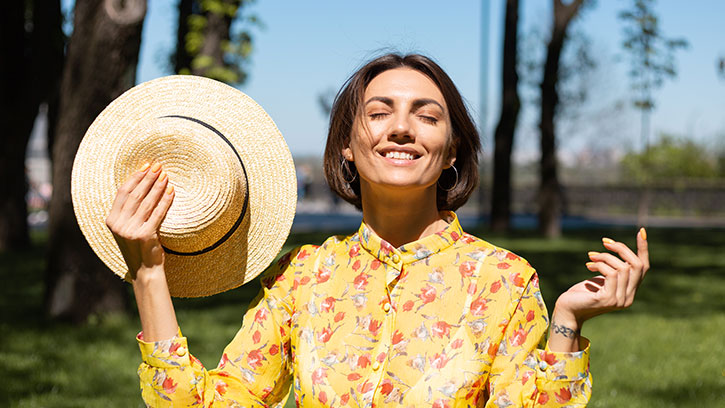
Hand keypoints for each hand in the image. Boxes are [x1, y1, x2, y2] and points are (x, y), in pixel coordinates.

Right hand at [105, 162, 174, 280]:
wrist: (145, 270)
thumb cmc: (138, 246)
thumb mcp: (126, 227)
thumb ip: (128, 211)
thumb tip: (141, 184)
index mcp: (111, 220)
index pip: (123, 193)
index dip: (135, 178)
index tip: (146, 166)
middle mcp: (118, 225)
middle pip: (135, 195)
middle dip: (148, 178)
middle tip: (158, 166)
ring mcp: (130, 230)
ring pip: (146, 202)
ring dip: (157, 186)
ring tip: (165, 175)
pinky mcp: (145, 235)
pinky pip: (158, 213)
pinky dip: (165, 200)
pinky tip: (172, 191)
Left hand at [554, 229, 649, 328]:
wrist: (567, 311)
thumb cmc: (581, 294)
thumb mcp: (600, 279)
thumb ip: (612, 270)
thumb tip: (616, 249)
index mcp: (629, 292)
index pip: (644, 268)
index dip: (643, 249)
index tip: (641, 231)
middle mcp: (628, 298)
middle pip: (636, 265)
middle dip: (621, 249)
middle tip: (604, 242)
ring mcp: (619, 300)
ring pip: (622, 268)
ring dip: (604, 257)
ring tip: (591, 257)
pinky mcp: (607, 299)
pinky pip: (611, 274)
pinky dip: (600, 264)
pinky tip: (588, 265)